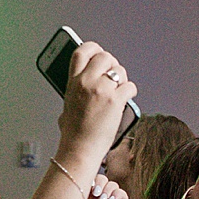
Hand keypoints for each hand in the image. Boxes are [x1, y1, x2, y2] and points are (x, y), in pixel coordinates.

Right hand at [55, 42, 138, 167]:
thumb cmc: (74, 133)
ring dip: (122, 78)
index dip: (93, 48)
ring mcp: (102, 91)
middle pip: (105, 56)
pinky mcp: (115, 101)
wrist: (80, 150)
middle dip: (111, 63)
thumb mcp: (68, 104)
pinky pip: (130, 86)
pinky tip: (125, 99)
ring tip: (119, 89)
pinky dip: (130, 92)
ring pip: (120, 70)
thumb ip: (76, 88)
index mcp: (73, 81)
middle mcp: (87, 82)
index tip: (98, 52)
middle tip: (113, 73)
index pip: (82, 51)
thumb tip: (85, 82)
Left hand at [71, 175, 129, 198]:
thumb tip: (79, 181)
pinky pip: (121, 194)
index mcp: (85, 198)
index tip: (87, 185)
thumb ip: (79, 196)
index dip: (89, 179)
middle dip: (99, 183)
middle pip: (101, 179)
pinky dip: (116, 194)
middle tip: (94, 193)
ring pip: (111, 185)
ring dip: (107, 188)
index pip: (89, 180)